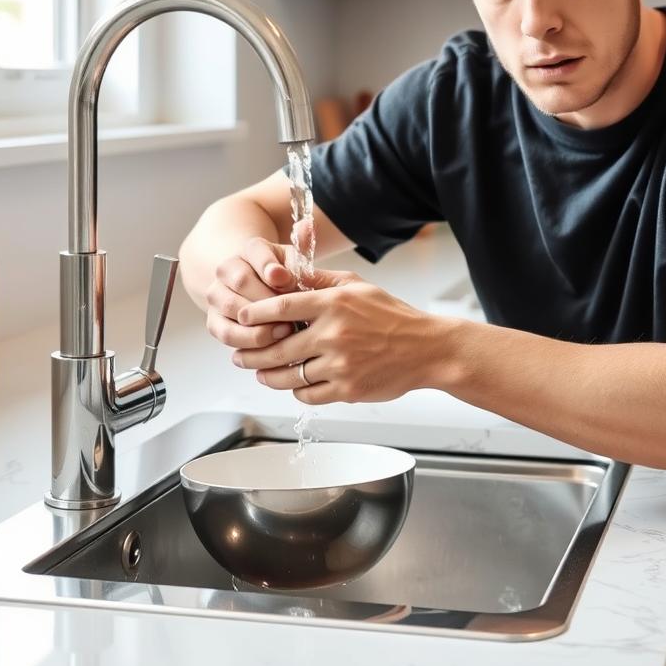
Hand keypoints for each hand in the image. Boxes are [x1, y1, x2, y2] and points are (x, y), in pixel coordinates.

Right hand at [203, 223, 312, 355]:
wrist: (259, 291)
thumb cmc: (283, 277)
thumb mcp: (294, 259)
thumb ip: (302, 244)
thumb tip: (306, 227)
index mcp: (249, 249)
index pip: (256, 252)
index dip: (269, 266)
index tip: (285, 279)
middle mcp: (226, 269)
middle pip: (242, 281)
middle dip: (268, 300)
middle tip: (292, 313)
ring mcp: (217, 295)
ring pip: (232, 308)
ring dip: (260, 322)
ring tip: (285, 330)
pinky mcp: (214, 321)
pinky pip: (226, 333)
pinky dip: (248, 342)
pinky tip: (270, 345)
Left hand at [233, 266, 449, 404]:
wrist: (427, 349)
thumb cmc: (392, 315)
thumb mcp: (358, 286)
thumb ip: (321, 279)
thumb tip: (289, 271)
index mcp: (334, 304)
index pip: (281, 306)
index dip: (254, 313)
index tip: (240, 317)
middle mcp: (334, 334)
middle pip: (277, 347)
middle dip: (251, 353)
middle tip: (238, 355)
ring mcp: (340, 364)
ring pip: (288, 375)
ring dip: (268, 376)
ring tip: (261, 373)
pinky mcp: (347, 389)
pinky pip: (308, 394)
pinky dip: (297, 390)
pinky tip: (295, 384)